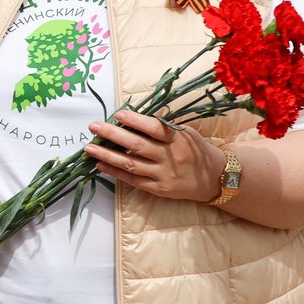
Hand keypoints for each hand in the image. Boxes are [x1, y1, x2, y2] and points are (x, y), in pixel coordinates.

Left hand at [86, 111, 224, 203]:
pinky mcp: (158, 189)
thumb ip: (164, 126)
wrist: (214, 179)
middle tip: (94, 126)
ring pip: (131, 164)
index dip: (135, 121)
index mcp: (178, 140)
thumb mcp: (186, 133)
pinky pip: (133, 180)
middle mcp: (170, 158)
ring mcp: (163, 175)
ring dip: (107, 155)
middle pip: (137, 145)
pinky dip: (115, 172)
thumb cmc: (197, 150)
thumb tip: (135, 116)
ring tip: (89, 147)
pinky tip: (100, 165)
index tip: (117, 114)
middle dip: (112, 134)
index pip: (154, 128)